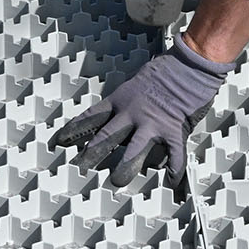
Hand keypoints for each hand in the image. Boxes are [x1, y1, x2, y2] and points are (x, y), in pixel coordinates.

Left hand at [50, 34, 232, 184]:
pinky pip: (174, 155)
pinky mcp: (174, 131)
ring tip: (116, 182)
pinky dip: (174, 170)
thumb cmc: (165, 70)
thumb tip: (121, 121)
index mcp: (121, 99)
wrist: (189, 65)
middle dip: (91, 154)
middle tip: (79, 168)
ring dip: (125, 167)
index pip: (91, 116)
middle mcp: (132, 113)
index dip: (74, 130)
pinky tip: (171, 183)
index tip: (59, 142)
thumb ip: (127, 104)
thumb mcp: (137, 83)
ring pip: (134, 150)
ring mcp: (153, 123)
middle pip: (107, 137)